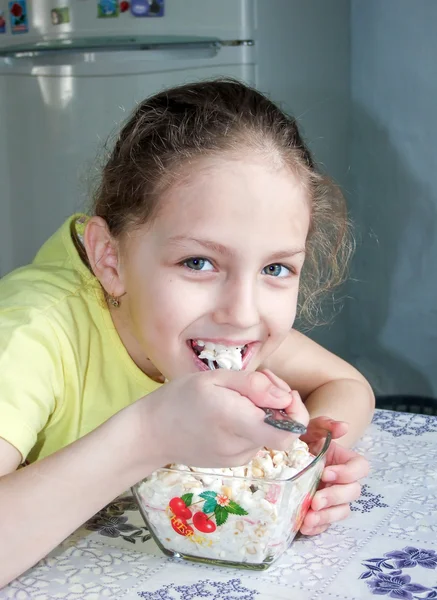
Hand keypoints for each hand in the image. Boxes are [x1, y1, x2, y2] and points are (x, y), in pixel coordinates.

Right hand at [140, 369, 308, 468]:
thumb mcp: (214, 379)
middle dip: (280, 404)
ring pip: (268, 434)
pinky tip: (231, 410)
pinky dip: (251, 424)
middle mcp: (239, 446)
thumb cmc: (180, 399)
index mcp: (235, 421)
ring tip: (239, 394)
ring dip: (264, 413)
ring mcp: (236, 459)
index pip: (287, 433)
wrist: (151, 433)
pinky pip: (253, 440)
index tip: (284, 393)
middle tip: (261, 381)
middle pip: (281, 430)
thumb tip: (285, 398)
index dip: (297, 413)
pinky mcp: (231, 462)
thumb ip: (253, 386)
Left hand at [299, 417, 368, 535]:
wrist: (283, 455)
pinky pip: (325, 525)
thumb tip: (343, 427)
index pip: (360, 468)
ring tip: (308, 519)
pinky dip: (316, 527)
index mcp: (344, 460)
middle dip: (335, 497)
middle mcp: (342, 481)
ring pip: (341, 512)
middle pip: (352, 493)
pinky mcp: (321, 512)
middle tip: (316, 500)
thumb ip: (324, 424)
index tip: (326, 473)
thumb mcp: (309, 429)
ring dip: (326, 517)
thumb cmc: (301, 440)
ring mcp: (333, 498)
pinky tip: (303, 527)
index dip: (347, 473)